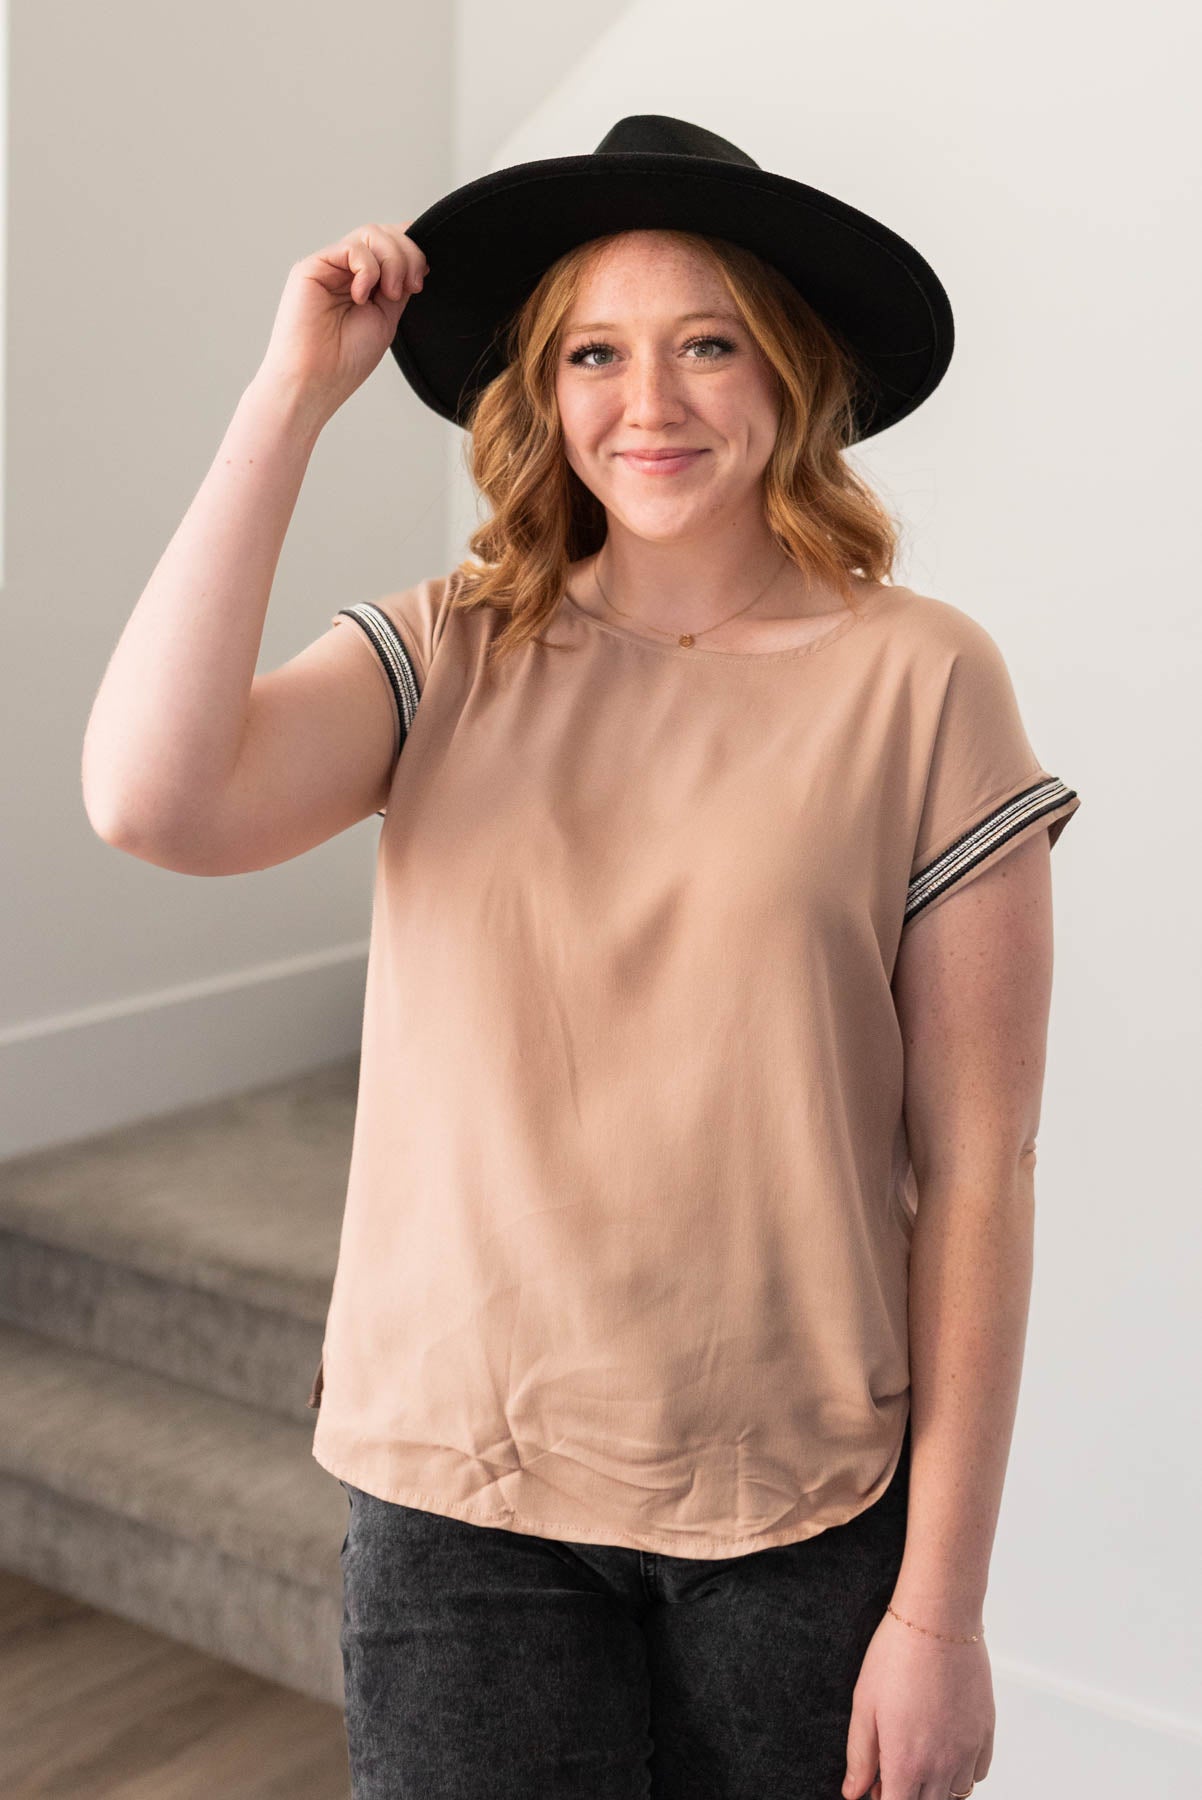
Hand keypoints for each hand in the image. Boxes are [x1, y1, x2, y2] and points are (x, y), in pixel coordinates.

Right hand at [257, 220, 429, 421]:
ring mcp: (329, 266)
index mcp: (364, 281)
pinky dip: (368, 270)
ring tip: (388, 294)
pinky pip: (352, 248)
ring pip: (372, 234)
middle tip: (411, 287)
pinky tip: (361, 296)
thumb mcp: (387, 317)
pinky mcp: (312, 266)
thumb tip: (417, 258)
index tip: (421, 279)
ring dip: (392, 261)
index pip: (391, 245)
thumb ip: (399, 285)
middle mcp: (345, 270)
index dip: (412, 249)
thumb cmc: (346, 360)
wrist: (315, 381)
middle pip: (385, 233)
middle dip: (408, 254)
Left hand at [842, 1611, 994, 1798]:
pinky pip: (978, 1772)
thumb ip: (860, 1755)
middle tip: (892, 1767)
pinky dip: (962, 1771)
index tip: (876, 1784)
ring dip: (936, 1785)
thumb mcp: (864, 1703)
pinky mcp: (986, 1731)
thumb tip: (853, 1792)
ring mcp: (968, 1749)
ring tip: (918, 1755)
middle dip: (908, 1793)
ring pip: (956, 1793)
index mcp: (907, 1762)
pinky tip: (945, 1747)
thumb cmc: (896, 1655)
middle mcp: (942, 1764)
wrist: (938, 1619)